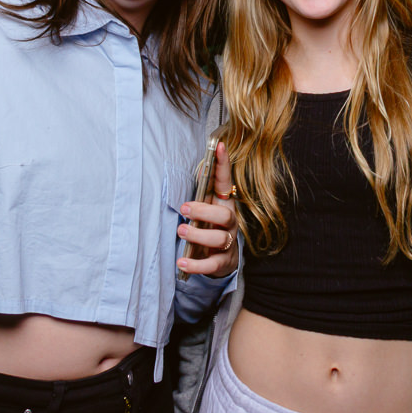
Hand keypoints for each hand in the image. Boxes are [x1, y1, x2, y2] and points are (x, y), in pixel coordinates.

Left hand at [177, 142, 238, 278]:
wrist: (219, 261)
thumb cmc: (207, 228)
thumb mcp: (204, 210)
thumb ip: (199, 194)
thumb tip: (190, 169)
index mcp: (224, 205)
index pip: (225, 182)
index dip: (223, 165)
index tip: (218, 147)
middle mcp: (230, 223)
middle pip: (225, 214)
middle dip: (204, 210)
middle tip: (185, 208)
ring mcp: (228, 243)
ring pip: (220, 238)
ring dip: (199, 235)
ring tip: (181, 231)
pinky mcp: (223, 262)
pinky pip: (212, 265)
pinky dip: (196, 265)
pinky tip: (182, 263)